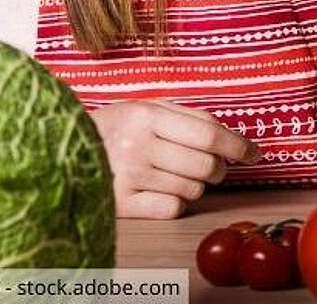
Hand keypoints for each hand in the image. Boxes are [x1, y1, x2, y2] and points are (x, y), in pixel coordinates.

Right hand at [91, 100, 257, 218]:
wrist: (61, 150)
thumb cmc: (116, 127)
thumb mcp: (147, 108)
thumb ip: (189, 117)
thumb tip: (234, 137)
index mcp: (146, 115)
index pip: (209, 134)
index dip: (239, 146)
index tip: (255, 153)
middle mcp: (136, 145)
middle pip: (206, 166)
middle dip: (218, 169)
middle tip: (211, 166)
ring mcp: (127, 177)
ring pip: (193, 189)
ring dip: (194, 185)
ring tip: (171, 173)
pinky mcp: (119, 204)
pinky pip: (172, 209)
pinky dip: (175, 202)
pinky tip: (158, 190)